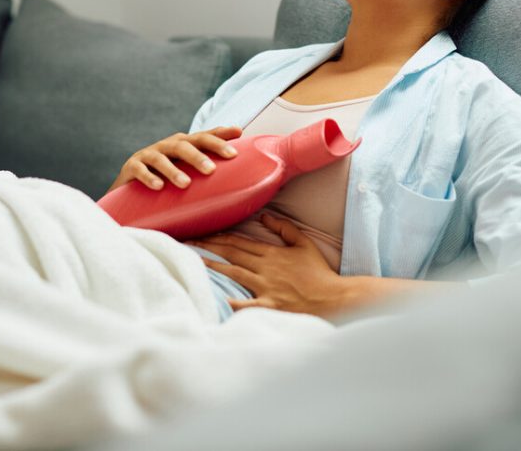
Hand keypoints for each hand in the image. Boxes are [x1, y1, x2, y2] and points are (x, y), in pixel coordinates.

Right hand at [106, 126, 241, 193]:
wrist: (130, 191)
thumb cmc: (169, 182)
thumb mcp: (189, 174)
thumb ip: (210, 173)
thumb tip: (246, 179)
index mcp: (184, 145)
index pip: (204, 136)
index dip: (220, 134)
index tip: (239, 132)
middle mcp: (167, 146)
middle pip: (185, 144)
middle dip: (199, 155)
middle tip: (212, 170)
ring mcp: (148, 154)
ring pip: (162, 158)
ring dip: (174, 170)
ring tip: (185, 183)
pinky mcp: (131, 167)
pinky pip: (140, 170)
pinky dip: (149, 177)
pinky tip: (158, 187)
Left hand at [192, 212, 344, 316]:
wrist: (333, 297)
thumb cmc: (319, 272)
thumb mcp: (304, 244)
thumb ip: (284, 228)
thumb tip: (266, 216)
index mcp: (272, 253)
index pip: (239, 242)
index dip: (219, 237)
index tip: (201, 233)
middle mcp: (265, 268)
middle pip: (231, 254)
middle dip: (208, 247)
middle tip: (187, 243)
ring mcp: (266, 287)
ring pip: (233, 273)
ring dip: (212, 266)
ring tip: (192, 262)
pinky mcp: (270, 306)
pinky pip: (247, 304)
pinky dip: (232, 302)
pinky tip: (216, 299)